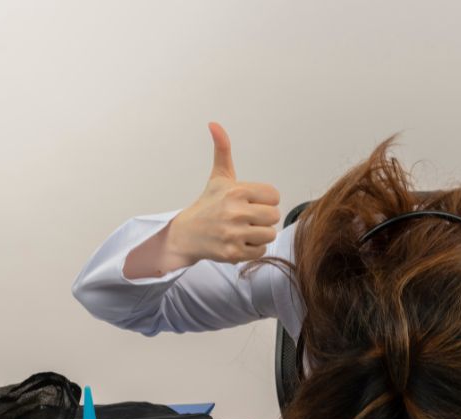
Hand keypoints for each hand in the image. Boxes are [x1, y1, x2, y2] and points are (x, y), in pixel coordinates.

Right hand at [167, 123, 280, 264]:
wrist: (186, 234)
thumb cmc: (208, 205)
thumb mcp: (219, 177)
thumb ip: (223, 150)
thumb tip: (214, 124)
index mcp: (236, 191)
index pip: (274, 196)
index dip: (265, 200)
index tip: (251, 202)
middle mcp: (235, 211)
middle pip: (274, 216)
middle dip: (263, 218)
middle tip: (247, 218)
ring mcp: (233, 233)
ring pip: (269, 234)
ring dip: (259, 234)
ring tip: (243, 230)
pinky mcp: (233, 253)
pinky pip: (261, 251)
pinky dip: (252, 249)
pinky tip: (238, 242)